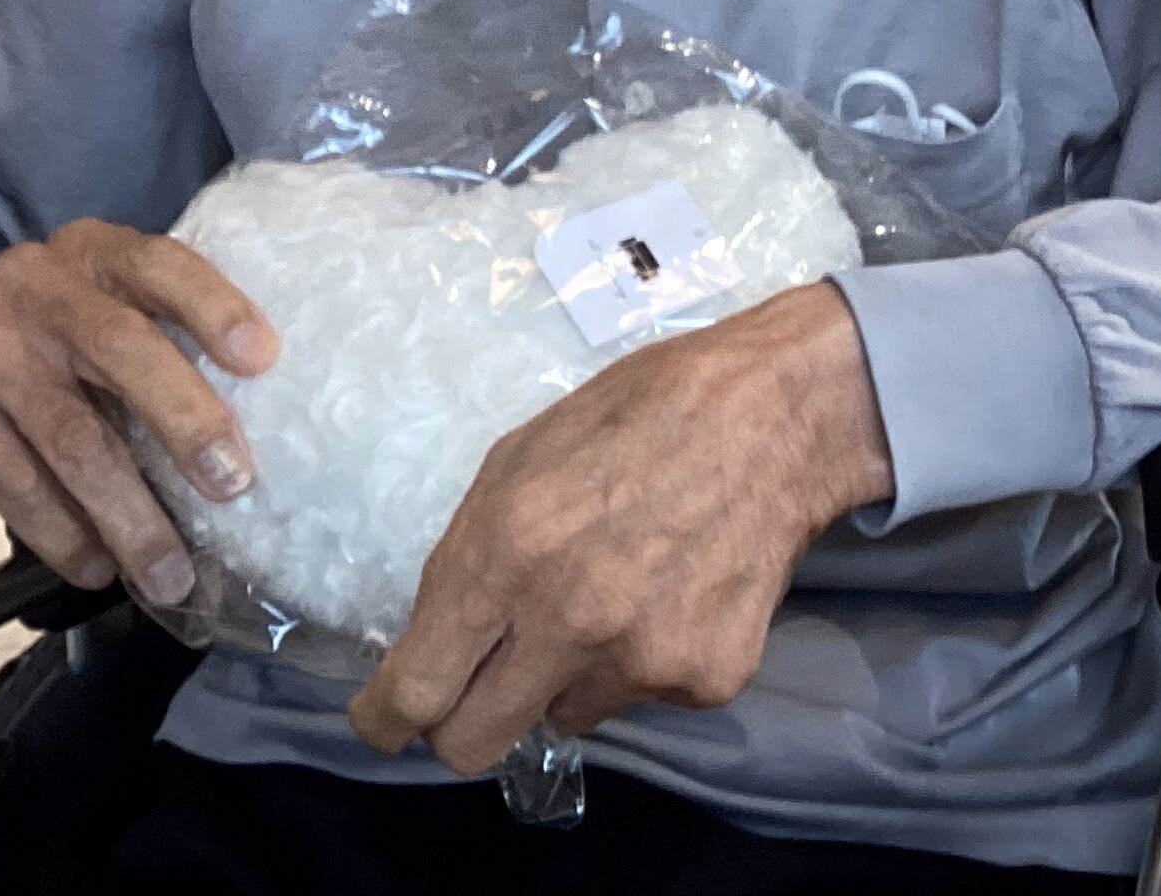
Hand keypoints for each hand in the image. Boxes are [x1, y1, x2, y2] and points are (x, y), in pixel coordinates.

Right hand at [0, 219, 277, 604]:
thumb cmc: (31, 354)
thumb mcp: (88, 322)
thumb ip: (149, 353)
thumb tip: (240, 448)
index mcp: (90, 254)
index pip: (160, 265)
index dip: (214, 306)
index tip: (263, 358)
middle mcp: (34, 284)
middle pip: (121, 348)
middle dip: (185, 420)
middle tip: (233, 485)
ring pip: (71, 436)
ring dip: (130, 515)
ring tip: (170, 572)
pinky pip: (14, 482)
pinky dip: (64, 534)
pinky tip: (96, 565)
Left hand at [347, 283, 891, 775]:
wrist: (776, 416)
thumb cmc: (637, 413)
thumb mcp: (520, 458)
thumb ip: (471, 553)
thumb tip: (438, 636)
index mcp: (505, 552)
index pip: (417, 688)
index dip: (384, 718)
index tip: (383, 720)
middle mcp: (566, 621)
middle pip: (472, 746)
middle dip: (460, 725)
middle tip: (481, 685)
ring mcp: (641, 660)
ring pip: (562, 716)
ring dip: (565, 674)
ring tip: (614, 591)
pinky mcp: (704, 680)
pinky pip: (641, 697)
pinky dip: (643, 660)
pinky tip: (673, 590)